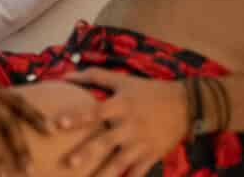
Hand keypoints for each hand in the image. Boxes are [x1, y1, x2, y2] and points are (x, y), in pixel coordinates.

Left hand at [54, 71, 188, 176]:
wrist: (185, 106)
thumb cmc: (148, 91)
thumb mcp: (123, 80)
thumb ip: (94, 76)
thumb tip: (64, 76)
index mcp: (121, 106)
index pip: (95, 111)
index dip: (77, 116)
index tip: (58, 123)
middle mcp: (130, 126)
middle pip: (105, 142)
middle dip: (87, 153)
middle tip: (69, 162)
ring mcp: (141, 144)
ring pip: (120, 163)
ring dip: (104, 175)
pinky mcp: (151, 156)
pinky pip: (137, 174)